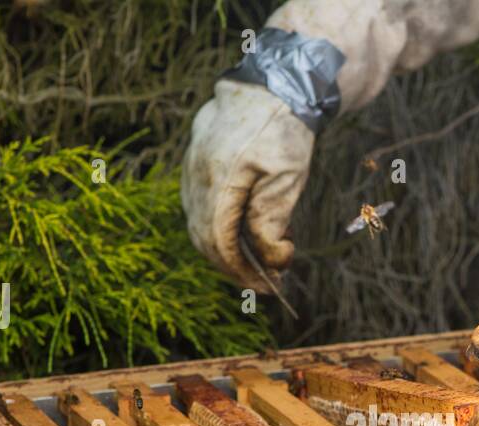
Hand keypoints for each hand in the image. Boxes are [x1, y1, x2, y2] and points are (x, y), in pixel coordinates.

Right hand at [182, 80, 313, 292]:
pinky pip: (198, 208)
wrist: (272, 84)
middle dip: (235, 267)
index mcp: (217, 181)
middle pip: (204, 239)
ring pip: (198, 225)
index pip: (219, 242)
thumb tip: (270, 259)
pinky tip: (244, 235)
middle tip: (266, 283)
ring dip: (226, 251)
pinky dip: (218, 230)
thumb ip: (272, 220)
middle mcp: (195, 177)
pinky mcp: (193, 165)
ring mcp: (190, 169)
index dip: (242, 272)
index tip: (269, 287)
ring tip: (258, 264)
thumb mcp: (288, 177)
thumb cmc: (284, 129)